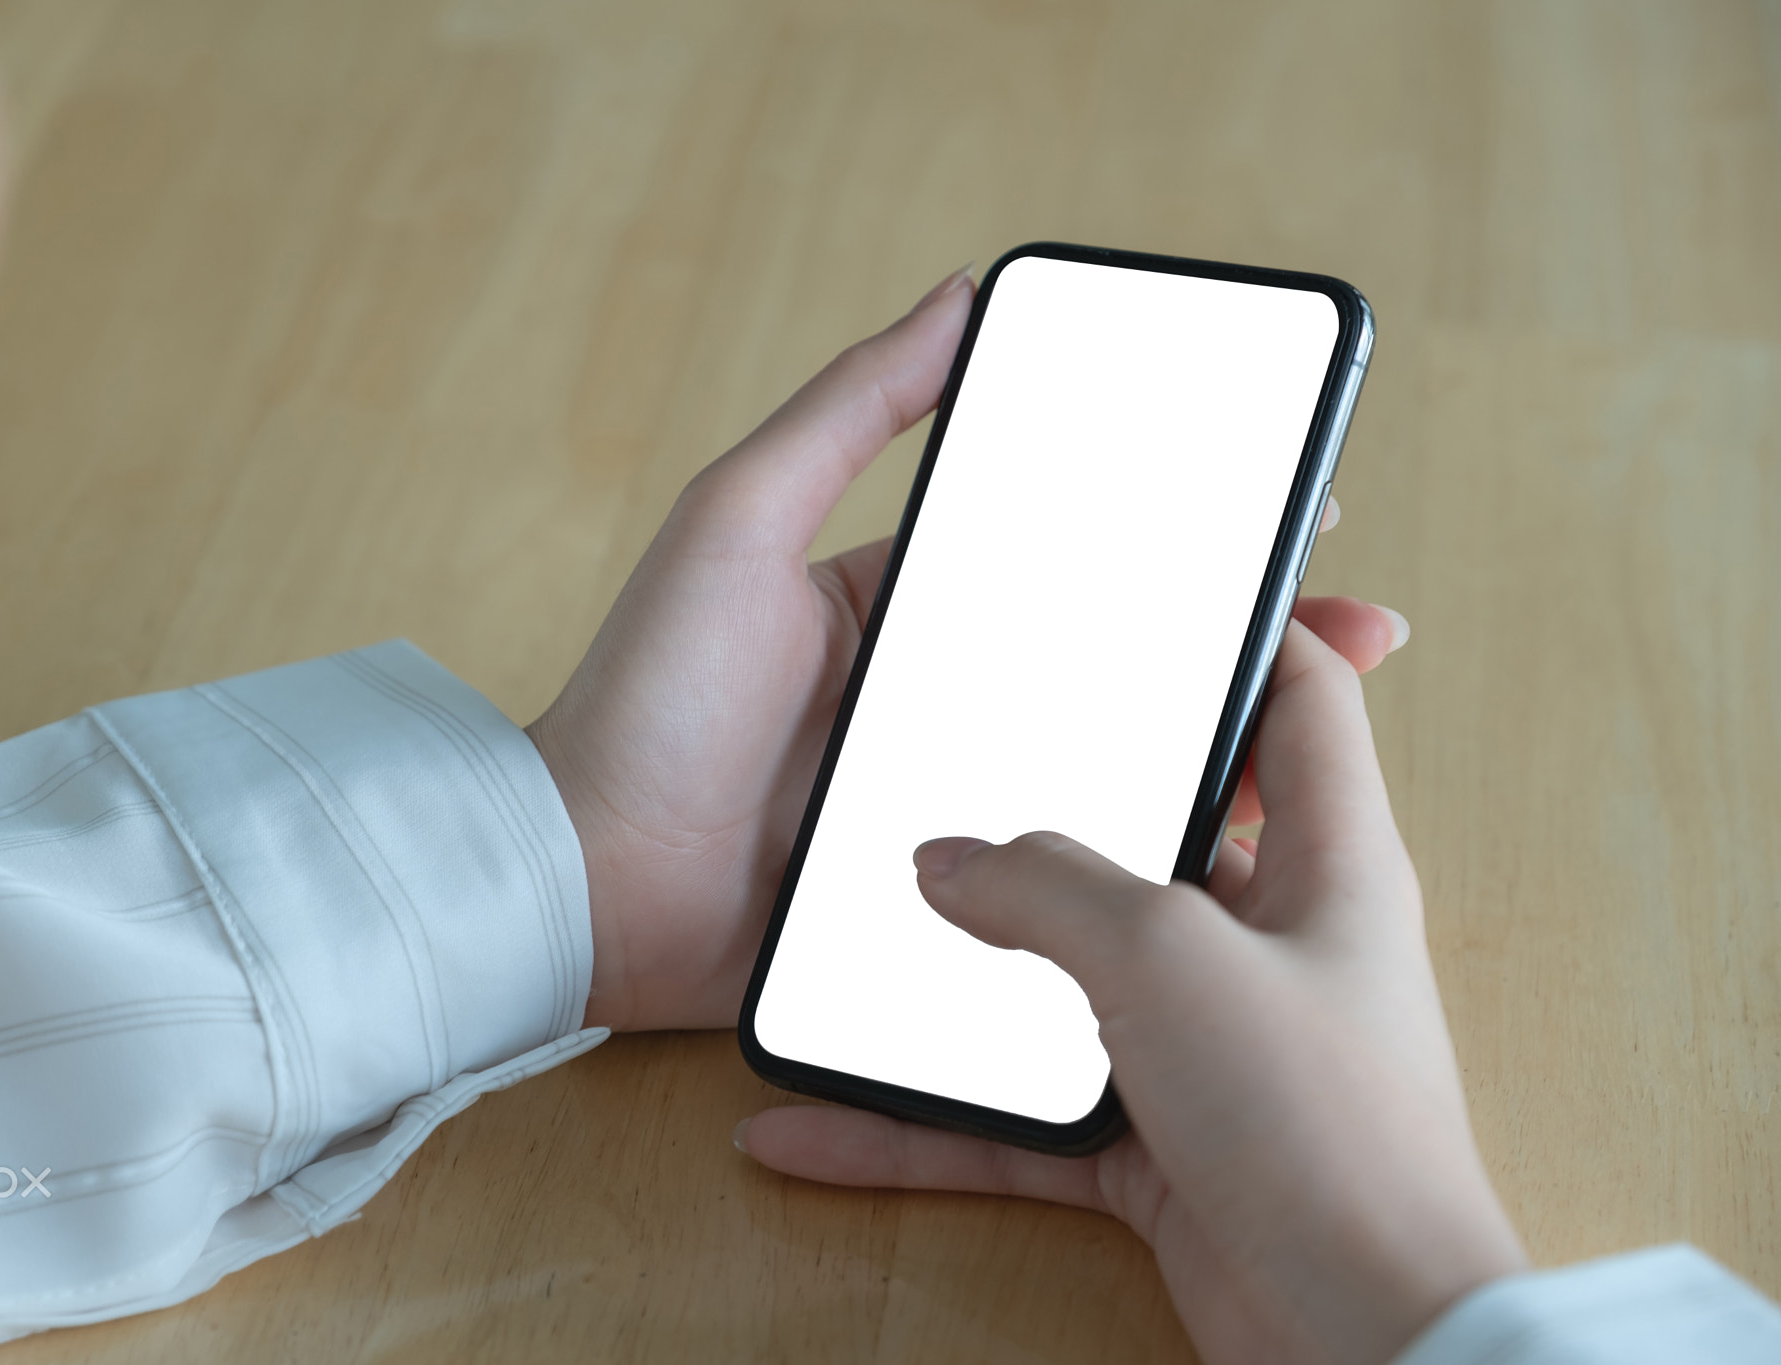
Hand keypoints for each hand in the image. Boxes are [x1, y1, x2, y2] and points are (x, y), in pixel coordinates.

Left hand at [527, 266, 1403, 1033]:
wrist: (585, 885)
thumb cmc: (650, 698)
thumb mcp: (741, 523)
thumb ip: (846, 413)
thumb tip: (956, 297)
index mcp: (911, 612)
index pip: (1073, 567)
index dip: (1179, 547)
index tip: (1284, 524)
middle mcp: (944, 707)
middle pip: (1115, 673)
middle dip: (1237, 658)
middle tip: (1350, 645)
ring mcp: (952, 813)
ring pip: (1106, 783)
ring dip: (1214, 764)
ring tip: (1327, 758)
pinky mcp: (945, 915)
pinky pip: (1060, 895)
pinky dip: (1141, 882)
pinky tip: (1229, 873)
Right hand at [735, 621, 1527, 1364]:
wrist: (1361, 1344)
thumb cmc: (1319, 1126)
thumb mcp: (1168, 958)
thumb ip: (1045, 887)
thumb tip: (945, 859)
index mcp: (1325, 859)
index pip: (1299, 699)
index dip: (1243, 630)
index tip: (1147, 590)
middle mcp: (1270, 942)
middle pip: (1152, 837)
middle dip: (1043, 809)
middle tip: (942, 760)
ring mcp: (1212, 1049)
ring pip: (1065, 985)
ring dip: (962, 978)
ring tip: (857, 938)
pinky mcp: (1159, 1147)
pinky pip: (1022, 1116)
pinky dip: (927, 1123)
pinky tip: (818, 1123)